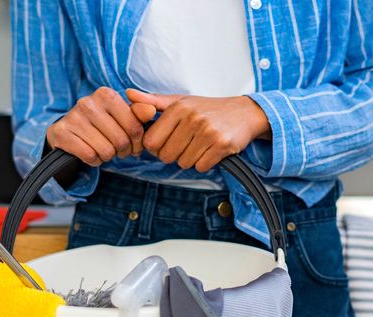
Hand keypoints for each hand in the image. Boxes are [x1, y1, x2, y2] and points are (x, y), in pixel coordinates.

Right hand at [47, 87, 156, 165]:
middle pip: (121, 140)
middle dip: (122, 151)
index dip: (137, 143)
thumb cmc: (100, 124)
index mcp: (106, 94)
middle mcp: (88, 102)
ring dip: (108, 156)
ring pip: (105, 150)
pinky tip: (91, 153)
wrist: (67, 131)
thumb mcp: (121, 116)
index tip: (133, 145)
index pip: (134, 127)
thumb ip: (138, 114)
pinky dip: (94, 160)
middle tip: (117, 150)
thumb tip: (151, 110)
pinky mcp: (62, 133)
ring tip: (103, 150)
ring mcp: (73, 117)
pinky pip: (89, 156)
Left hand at [126, 89, 269, 171]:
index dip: (156, 147)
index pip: (151, 141)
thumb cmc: (207, 109)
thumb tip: (128, 94)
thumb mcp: (179, 102)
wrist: (244, 113)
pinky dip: (205, 163)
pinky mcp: (222, 145)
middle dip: (174, 154)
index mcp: (178, 108)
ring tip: (200, 145)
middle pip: (166, 156)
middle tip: (186, 144)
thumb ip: (152, 102)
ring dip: (190, 159)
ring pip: (184, 163)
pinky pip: (201, 167)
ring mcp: (208, 132)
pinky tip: (211, 150)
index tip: (167, 141)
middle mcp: (192, 118)